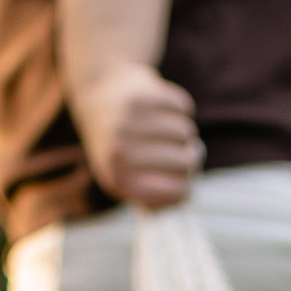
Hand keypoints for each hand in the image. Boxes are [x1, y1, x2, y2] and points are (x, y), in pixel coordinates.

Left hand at [73, 58, 202, 209]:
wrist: (99, 97)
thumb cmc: (121, 148)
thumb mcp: (131, 180)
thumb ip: (160, 194)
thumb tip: (188, 182)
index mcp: (118, 179)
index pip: (177, 191)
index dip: (188, 184)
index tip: (183, 176)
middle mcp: (119, 152)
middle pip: (186, 162)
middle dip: (191, 157)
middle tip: (186, 151)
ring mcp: (128, 122)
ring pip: (186, 132)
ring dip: (185, 132)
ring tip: (172, 131)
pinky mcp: (139, 95)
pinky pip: (183, 106)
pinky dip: (181, 109)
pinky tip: (168, 111)